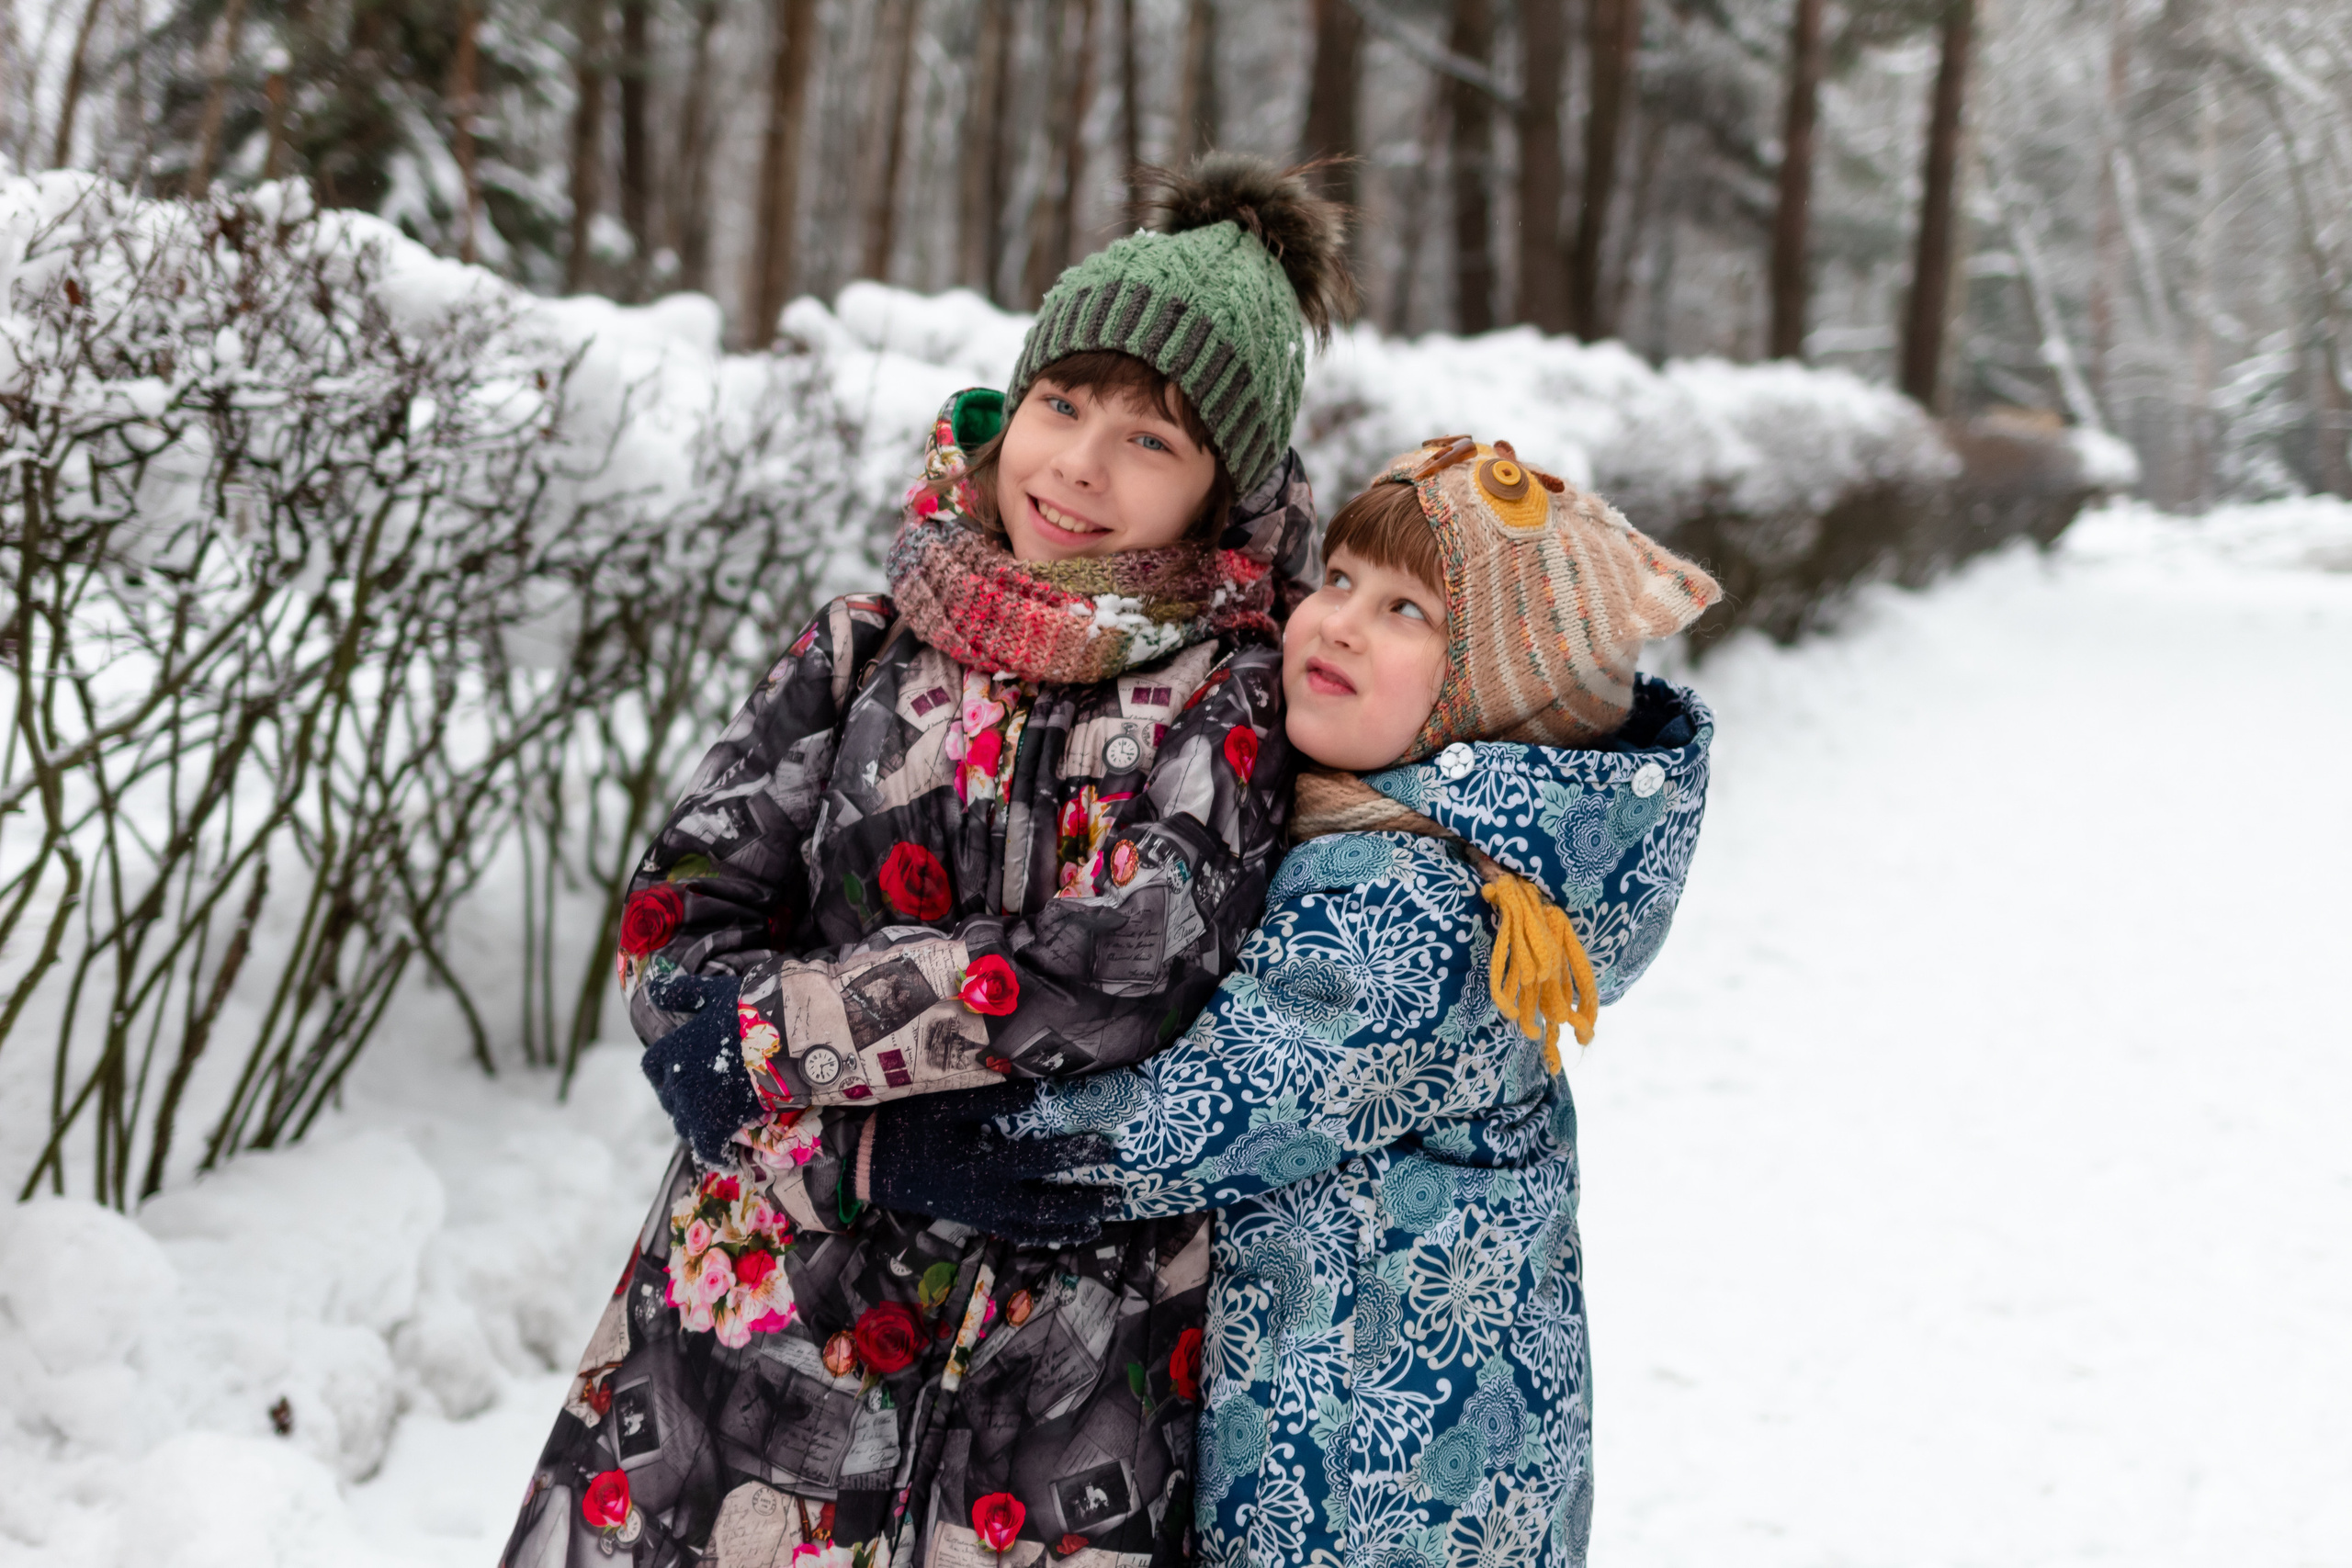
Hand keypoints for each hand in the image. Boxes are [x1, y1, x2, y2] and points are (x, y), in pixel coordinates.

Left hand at [638, 969, 759, 1166]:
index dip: (664, 1071)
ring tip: (715, 1125)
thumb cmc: (750, 1010)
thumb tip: (652, 988)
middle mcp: (677, 1080)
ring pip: (685, 1125)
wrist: (782, 1038)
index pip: (652, 1066)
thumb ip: (682, 992)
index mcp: (673, 1049)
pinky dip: (715, 1155)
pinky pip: (708, 1149)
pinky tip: (725, 1158)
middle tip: (704, 1100)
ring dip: (696, 1125)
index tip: (678, 1073)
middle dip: (681, 1100)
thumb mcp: (712, 993)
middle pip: (669, 1098)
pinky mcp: (716, 1127)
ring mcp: (694, 1106)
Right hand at [861, 1081, 1121, 1246]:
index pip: (1045, 1159)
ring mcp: (982, 1214)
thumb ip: (1001, 1102)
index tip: (1109, 1146)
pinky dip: (1041, 1235)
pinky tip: (1056, 1234)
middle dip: (1086, 1203)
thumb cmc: (911, 1128)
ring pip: (1035, 1228)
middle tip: (1118, 1197)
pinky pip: (1015, 1234)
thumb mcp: (953, 1107)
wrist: (869, 1164)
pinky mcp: (973, 1221)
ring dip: (1069, 1226)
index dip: (1079, 1152)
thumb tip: (1046, 1092)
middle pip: (1050, 1206)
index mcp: (988, 1165)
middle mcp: (991, 1197)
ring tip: (1099, 1223)